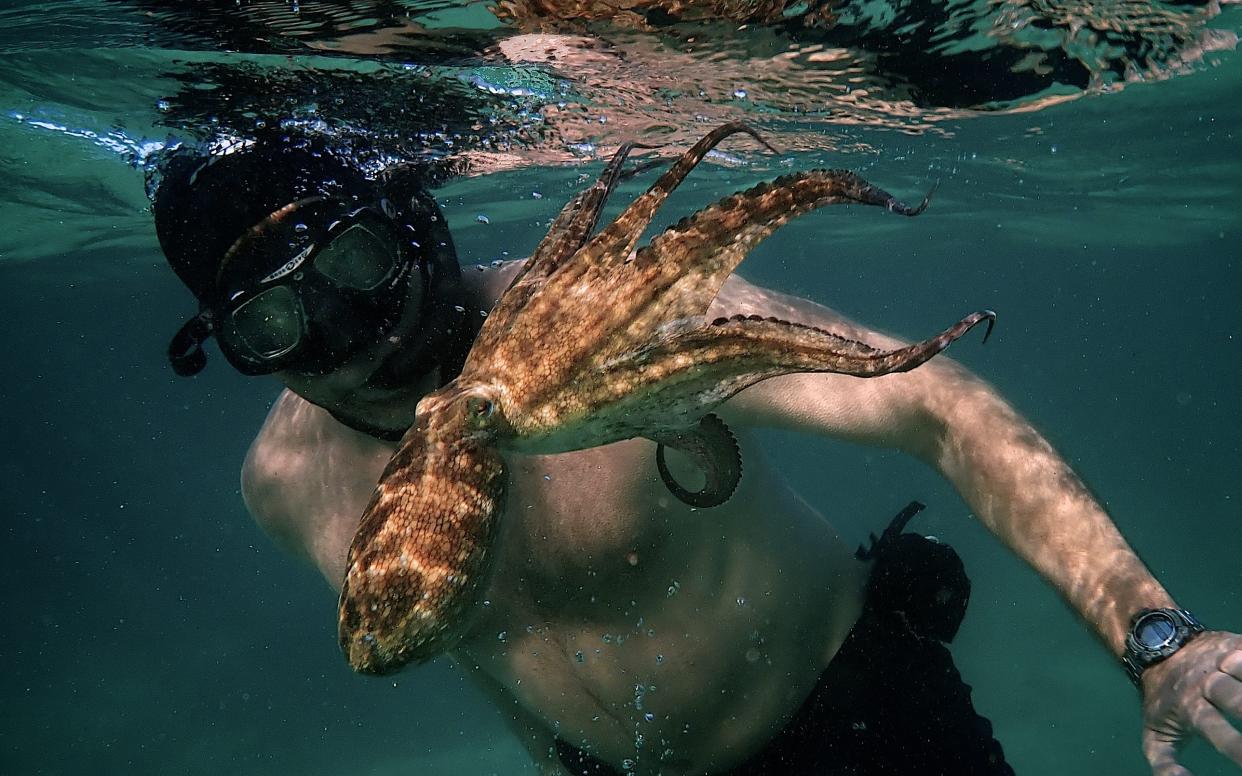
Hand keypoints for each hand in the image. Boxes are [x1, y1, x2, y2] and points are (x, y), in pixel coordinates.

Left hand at [1141, 630, 1241, 774]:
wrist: (1156, 644)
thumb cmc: (1163, 698)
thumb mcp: (1155, 733)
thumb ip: (1166, 764)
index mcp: (1190, 706)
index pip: (1217, 730)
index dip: (1238, 748)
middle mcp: (1207, 682)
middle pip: (1237, 698)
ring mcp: (1223, 660)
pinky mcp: (1236, 644)